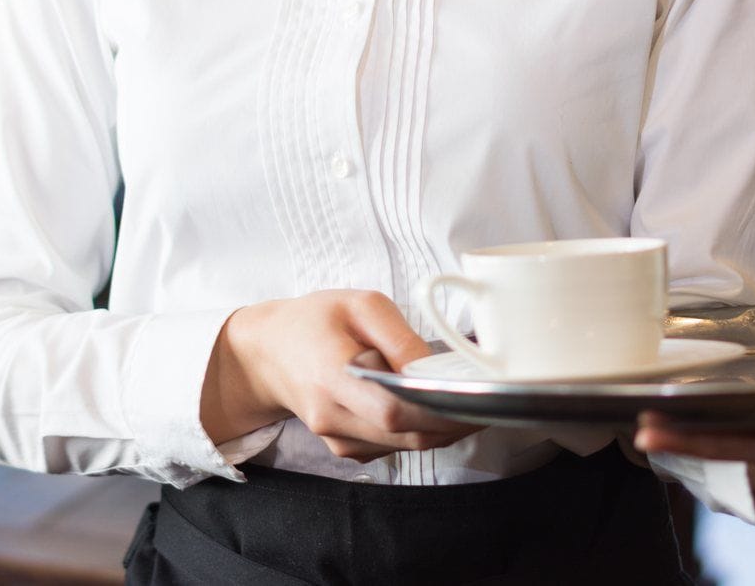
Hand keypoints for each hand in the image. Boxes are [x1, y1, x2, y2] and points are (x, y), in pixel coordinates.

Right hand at [201, 290, 482, 461]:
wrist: (268, 352)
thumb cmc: (314, 321)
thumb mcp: (359, 305)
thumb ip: (399, 337)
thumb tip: (434, 370)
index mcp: (332, 377)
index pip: (391, 410)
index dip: (438, 411)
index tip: (474, 400)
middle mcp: (332, 418)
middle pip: (406, 435)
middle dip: (453, 422)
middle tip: (486, 401)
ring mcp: (337, 439)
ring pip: (405, 446)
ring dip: (439, 429)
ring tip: (460, 399)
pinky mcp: (345, 449)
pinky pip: (394, 447)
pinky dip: (418, 431)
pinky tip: (425, 406)